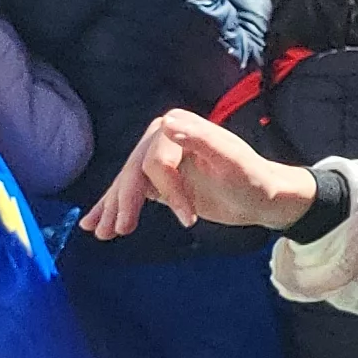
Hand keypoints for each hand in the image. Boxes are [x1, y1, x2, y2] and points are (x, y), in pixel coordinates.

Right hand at [82, 110, 314, 238]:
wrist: (262, 197)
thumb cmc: (253, 179)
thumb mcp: (234, 161)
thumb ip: (202, 141)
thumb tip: (168, 124)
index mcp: (181, 127)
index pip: (157, 159)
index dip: (167, 189)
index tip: (187, 218)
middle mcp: (163, 137)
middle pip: (135, 171)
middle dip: (126, 202)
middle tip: (122, 230)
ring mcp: (157, 159)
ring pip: (127, 184)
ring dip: (112, 208)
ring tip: (100, 232)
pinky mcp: (157, 181)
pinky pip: (130, 194)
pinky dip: (113, 208)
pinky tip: (95, 224)